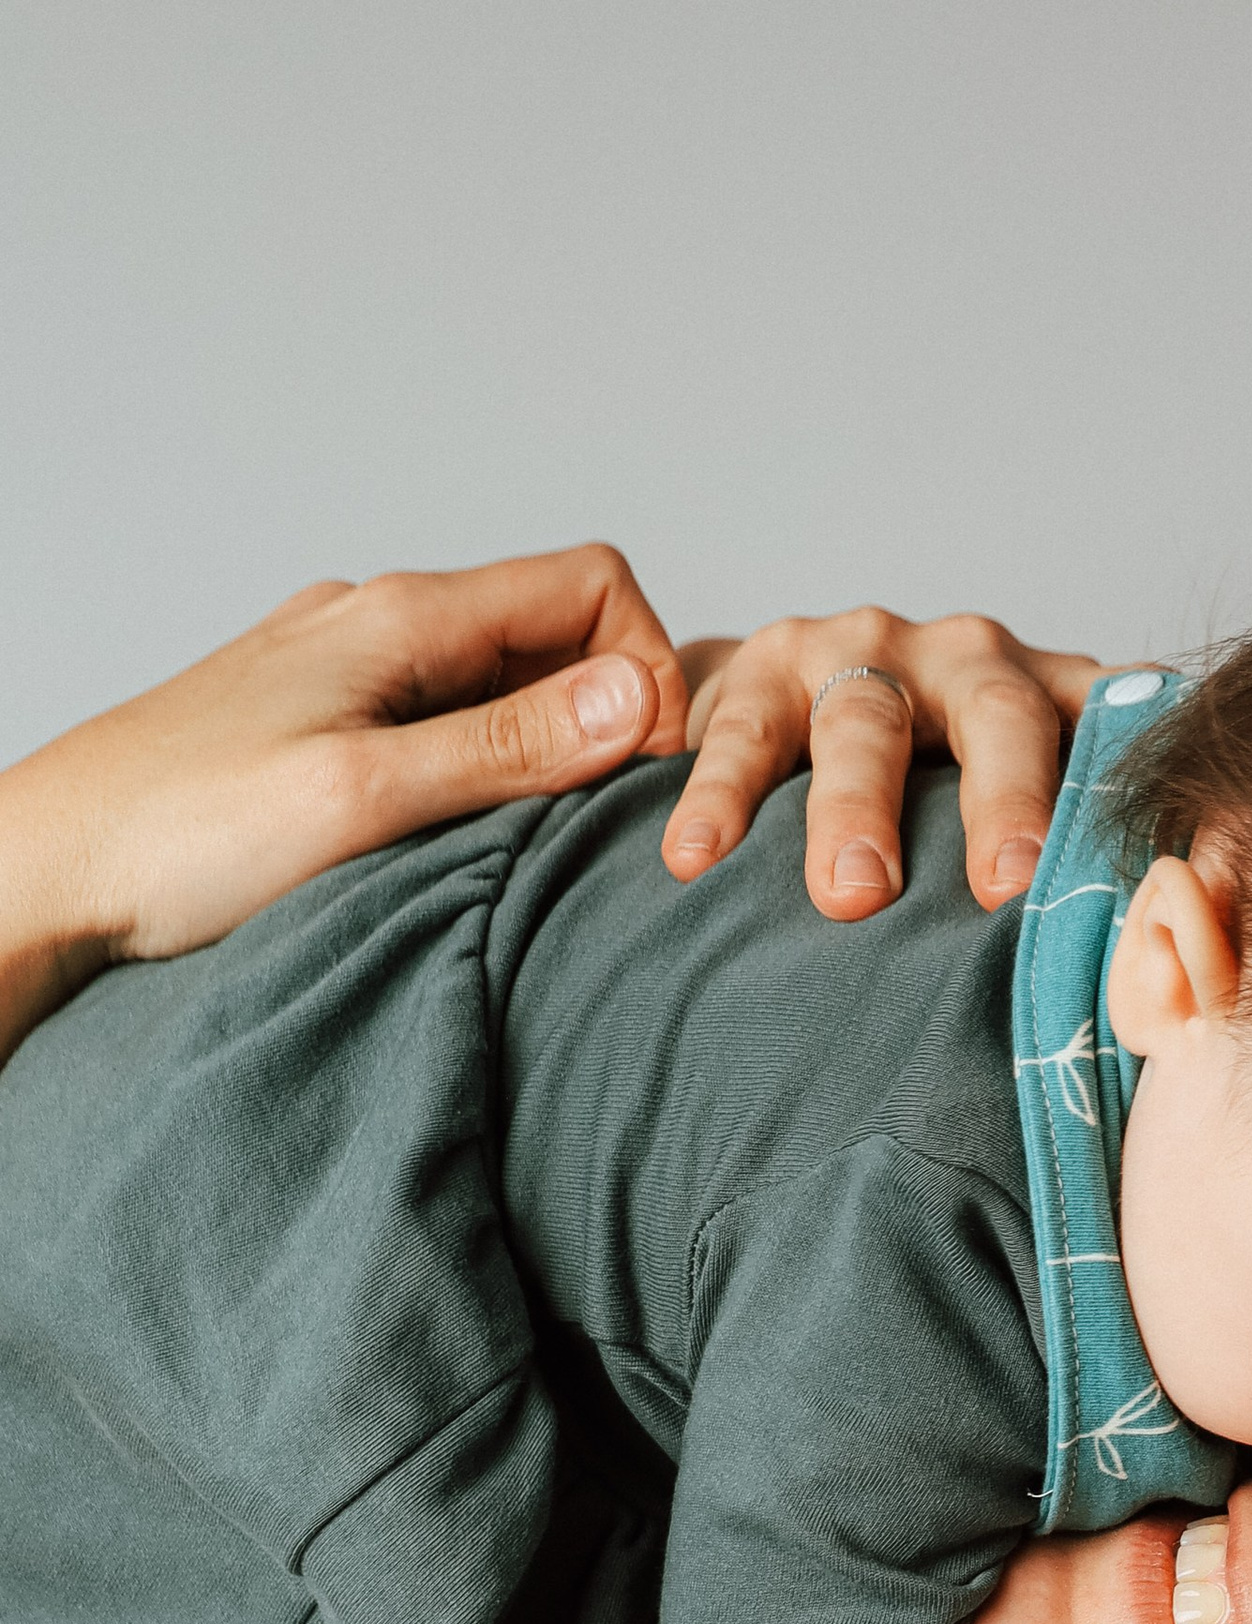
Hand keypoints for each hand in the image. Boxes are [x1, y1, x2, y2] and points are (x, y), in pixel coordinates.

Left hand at [0, 547, 690, 1057]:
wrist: (55, 868)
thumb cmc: (183, 835)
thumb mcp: (365, 798)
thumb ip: (503, 748)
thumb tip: (637, 701)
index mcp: (399, 616)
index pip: (590, 583)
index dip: (648, 671)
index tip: (643, 776)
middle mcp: (380, 623)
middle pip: (555, 631)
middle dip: (612, 715)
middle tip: (613, 822)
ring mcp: (351, 671)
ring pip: (503, 680)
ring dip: (551, 750)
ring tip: (546, 841)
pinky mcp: (326, 724)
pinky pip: (447, 721)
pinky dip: (490, 769)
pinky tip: (469, 840)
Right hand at [660, 606, 1104, 921]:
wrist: (801, 712)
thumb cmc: (936, 806)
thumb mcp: (1018, 813)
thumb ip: (1082, 857)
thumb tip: (1164, 981)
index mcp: (1052, 699)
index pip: (1103, 740)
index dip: (1115, 802)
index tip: (1126, 883)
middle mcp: (970, 659)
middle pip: (999, 716)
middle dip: (1004, 799)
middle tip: (1002, 890)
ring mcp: (866, 653)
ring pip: (868, 720)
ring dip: (857, 808)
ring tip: (852, 895)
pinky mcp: (767, 664)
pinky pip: (745, 730)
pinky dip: (721, 795)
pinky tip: (698, 859)